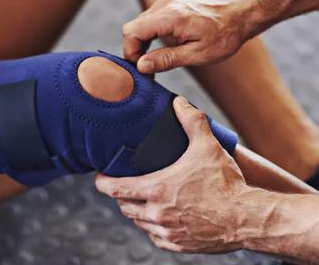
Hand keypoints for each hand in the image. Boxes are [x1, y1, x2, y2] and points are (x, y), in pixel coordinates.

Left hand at [96, 96, 251, 252]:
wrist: (247, 218)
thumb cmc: (226, 183)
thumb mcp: (208, 146)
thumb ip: (191, 121)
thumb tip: (178, 102)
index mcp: (157, 189)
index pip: (114, 189)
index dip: (102, 182)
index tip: (101, 176)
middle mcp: (156, 213)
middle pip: (124, 206)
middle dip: (120, 195)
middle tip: (124, 185)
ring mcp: (166, 232)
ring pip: (138, 222)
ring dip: (136, 210)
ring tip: (141, 199)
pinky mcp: (177, 245)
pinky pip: (154, 237)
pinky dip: (152, 227)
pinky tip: (160, 217)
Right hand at [122, 0, 254, 72]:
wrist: (241, 12)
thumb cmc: (225, 34)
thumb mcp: (197, 54)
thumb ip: (166, 59)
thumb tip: (141, 66)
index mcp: (171, 16)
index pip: (132, 32)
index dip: (131, 53)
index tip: (143, 68)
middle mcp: (165, 4)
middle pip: (132, 28)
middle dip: (135, 50)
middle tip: (149, 68)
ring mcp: (166, 2)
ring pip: (139, 25)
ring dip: (142, 44)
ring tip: (155, 60)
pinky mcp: (169, 4)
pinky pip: (148, 20)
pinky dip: (149, 36)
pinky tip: (161, 48)